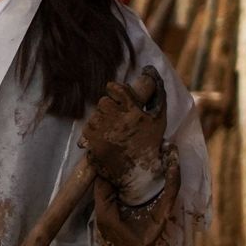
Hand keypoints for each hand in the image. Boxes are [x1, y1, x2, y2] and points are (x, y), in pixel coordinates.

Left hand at [79, 68, 166, 197]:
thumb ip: (157, 95)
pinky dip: (92, 131)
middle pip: (103, 102)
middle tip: (114, 114)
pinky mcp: (93, 145)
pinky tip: (102, 136)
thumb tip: (150, 71)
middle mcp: (118, 122)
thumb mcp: (158, 119)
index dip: (114, 89)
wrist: (137, 174)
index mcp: (134, 113)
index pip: (117, 90)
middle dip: (108, 106)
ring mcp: (104, 134)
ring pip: (94, 115)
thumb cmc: (149, 145)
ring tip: (110, 127)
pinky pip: (86, 129)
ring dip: (100, 119)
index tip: (113, 90)